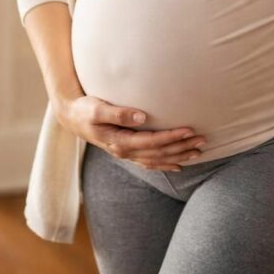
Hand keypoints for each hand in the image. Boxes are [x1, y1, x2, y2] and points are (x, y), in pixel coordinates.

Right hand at [55, 95, 206, 170]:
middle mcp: (124, 151)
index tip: (189, 130)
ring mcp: (126, 154)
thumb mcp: (97, 108)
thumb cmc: (85, 109)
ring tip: (198, 151)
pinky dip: (165, 165)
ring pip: (157, 160)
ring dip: (179, 156)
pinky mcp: (126, 152)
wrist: (71, 118)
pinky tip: (179, 165)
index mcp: (119, 142)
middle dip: (182, 147)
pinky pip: (149, 163)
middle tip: (202, 140)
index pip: (151, 142)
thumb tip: (141, 116)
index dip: (171, 137)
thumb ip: (118, 113)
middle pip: (159, 153)